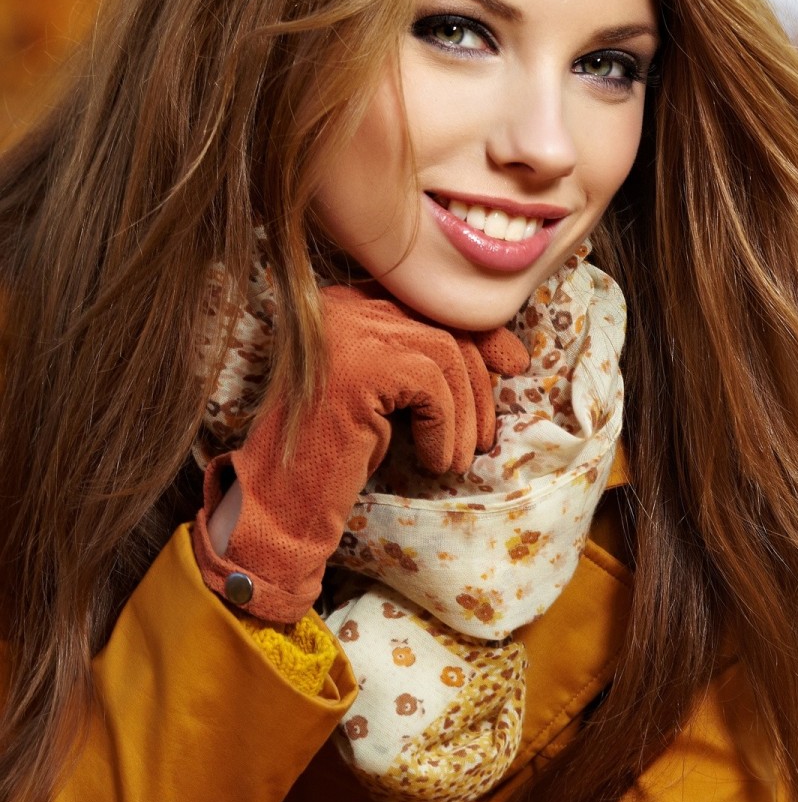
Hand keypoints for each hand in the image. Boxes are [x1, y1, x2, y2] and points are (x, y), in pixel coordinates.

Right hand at [191, 286, 530, 621]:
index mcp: (345, 301)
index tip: (512, 365)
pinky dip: (446, 428)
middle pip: (443, 325)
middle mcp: (341, 304)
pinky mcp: (359, 365)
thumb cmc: (338, 451)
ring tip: (458, 458)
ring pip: (445, 355)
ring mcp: (347, 330)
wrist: (280, 500)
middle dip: (479, 380)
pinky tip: (434, 460)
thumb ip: (426, 359)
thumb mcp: (391, 394)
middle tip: (488, 433)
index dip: (479, 334)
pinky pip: (433, 388)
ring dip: (466, 415)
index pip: (430, 302)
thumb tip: (506, 350)